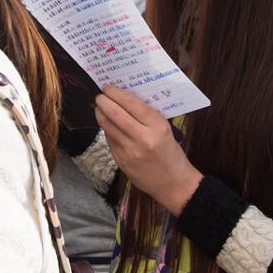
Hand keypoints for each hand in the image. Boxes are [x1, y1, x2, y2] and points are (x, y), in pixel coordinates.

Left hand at [94, 86, 200, 215]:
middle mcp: (143, 138)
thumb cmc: (171, 154)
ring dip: (101, 114)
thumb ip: (148, 117)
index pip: (132, 104)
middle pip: (116, 114)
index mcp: (158, 127)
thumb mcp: (166, 131)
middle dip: (104, 102)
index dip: (117, 94)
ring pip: (108, 127)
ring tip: (99, 108)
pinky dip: (107, 130)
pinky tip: (107, 125)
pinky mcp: (121, 161)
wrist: (173, 184)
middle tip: (100, 96)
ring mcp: (129, 151)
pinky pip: (110, 140)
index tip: (108, 88)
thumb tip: (126, 101)